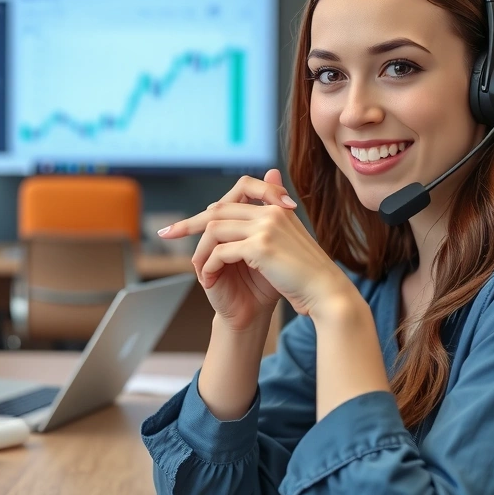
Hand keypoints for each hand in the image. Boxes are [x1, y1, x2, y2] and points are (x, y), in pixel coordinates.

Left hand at [159, 170, 353, 328]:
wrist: (325, 293)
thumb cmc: (305, 275)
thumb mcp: (285, 245)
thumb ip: (265, 229)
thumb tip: (244, 228)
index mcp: (276, 209)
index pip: (232, 201)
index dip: (206, 212)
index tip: (184, 224)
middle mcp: (270, 212)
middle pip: (218, 210)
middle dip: (189, 222)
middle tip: (167, 232)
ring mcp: (266, 226)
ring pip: (216, 229)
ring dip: (202, 250)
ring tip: (199, 269)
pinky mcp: (261, 246)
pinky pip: (221, 251)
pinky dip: (210, 265)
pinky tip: (209, 279)